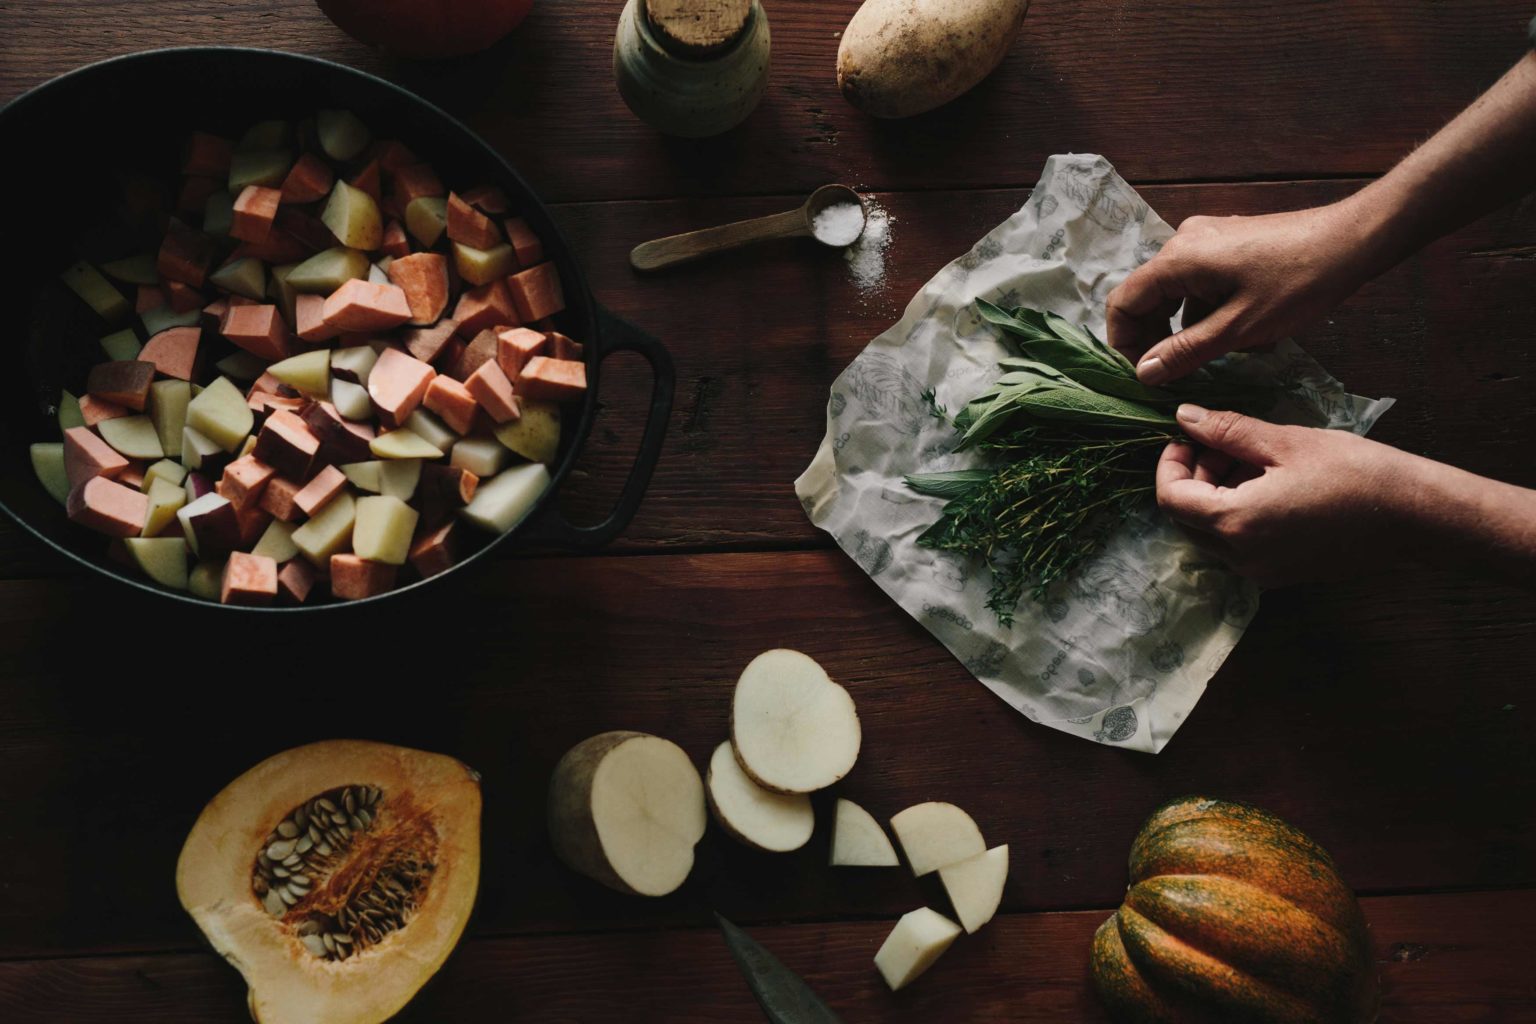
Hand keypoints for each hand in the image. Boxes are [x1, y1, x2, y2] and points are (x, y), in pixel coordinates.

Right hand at [1106, 202, 1378, 384]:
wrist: (1354, 239)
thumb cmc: (1300, 283)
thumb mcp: (1240, 328)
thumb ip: (1185, 352)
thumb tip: (1143, 374)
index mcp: (1178, 259)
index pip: (1123, 303)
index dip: (1124, 344)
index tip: (1142, 377)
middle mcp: (1183, 242)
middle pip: (1147, 297)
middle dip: (1156, 339)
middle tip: (1174, 376)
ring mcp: (1206, 239)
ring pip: (1176, 294)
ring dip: (1187, 328)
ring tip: (1218, 356)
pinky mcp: (1228, 243)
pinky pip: (1200, 283)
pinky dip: (1208, 311)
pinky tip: (1240, 332)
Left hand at [1156, 405, 1416, 586]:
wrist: (1416, 516)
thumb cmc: (1356, 473)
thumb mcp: (1287, 442)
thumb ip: (1228, 431)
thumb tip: (1185, 417)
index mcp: (1236, 523)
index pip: (1171, 498)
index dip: (1170, 463)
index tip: (1188, 436)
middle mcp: (1242, 557)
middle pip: (1186, 518)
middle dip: (1195, 476)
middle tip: (1225, 443)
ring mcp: (1262, 571)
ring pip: (1211, 533)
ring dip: (1216, 495)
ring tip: (1252, 459)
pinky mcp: (1282, 574)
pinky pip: (1239, 545)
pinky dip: (1239, 514)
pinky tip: (1270, 484)